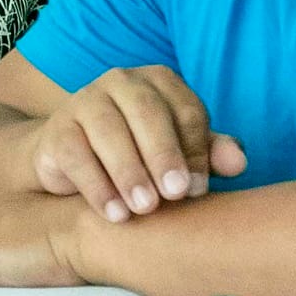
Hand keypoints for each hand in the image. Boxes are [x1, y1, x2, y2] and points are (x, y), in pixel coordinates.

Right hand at [30, 66, 245, 221]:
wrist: (78, 161)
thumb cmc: (142, 156)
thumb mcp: (180, 154)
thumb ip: (210, 155)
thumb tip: (239, 161)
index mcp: (159, 82)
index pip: (185, 109)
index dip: (195, 149)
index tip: (198, 189)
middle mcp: (121, 81)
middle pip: (146, 111)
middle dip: (162, 154)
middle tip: (174, 195)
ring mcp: (84, 100)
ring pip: (107, 129)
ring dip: (129, 171)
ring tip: (145, 208)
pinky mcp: (57, 129)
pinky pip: (76, 153)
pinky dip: (97, 186)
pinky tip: (115, 214)